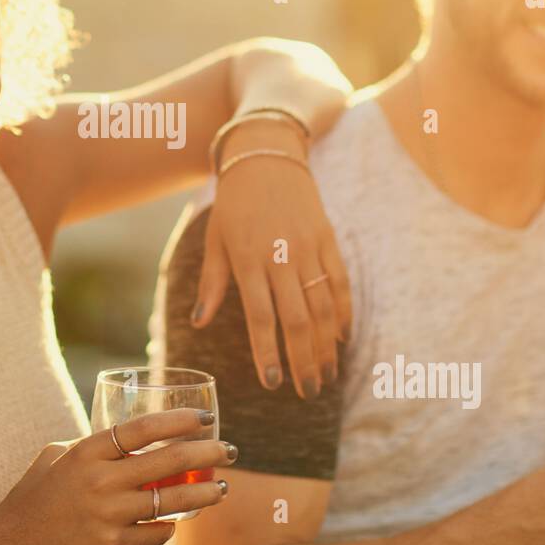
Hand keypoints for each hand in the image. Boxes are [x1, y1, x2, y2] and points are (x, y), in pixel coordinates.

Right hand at [0, 408, 234, 544]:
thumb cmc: (34, 494)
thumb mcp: (56, 456)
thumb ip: (91, 444)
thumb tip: (128, 436)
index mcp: (87, 451)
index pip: (142, 427)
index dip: (178, 420)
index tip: (205, 416)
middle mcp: (100, 480)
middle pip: (167, 460)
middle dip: (206, 452)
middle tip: (229, 450)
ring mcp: (108, 514)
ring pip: (170, 499)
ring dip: (203, 493)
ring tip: (222, 488)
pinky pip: (156, 533)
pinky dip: (169, 525)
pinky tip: (177, 520)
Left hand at [193, 119, 351, 398]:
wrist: (268, 154)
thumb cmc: (235, 202)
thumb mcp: (216, 239)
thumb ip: (213, 283)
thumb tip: (200, 322)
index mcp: (249, 259)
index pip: (262, 317)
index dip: (269, 353)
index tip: (273, 383)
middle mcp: (282, 256)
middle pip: (298, 319)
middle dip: (304, 360)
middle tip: (307, 391)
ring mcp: (309, 247)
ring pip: (324, 305)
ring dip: (327, 344)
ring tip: (327, 374)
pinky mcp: (328, 238)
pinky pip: (341, 282)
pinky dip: (344, 312)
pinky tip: (342, 338)